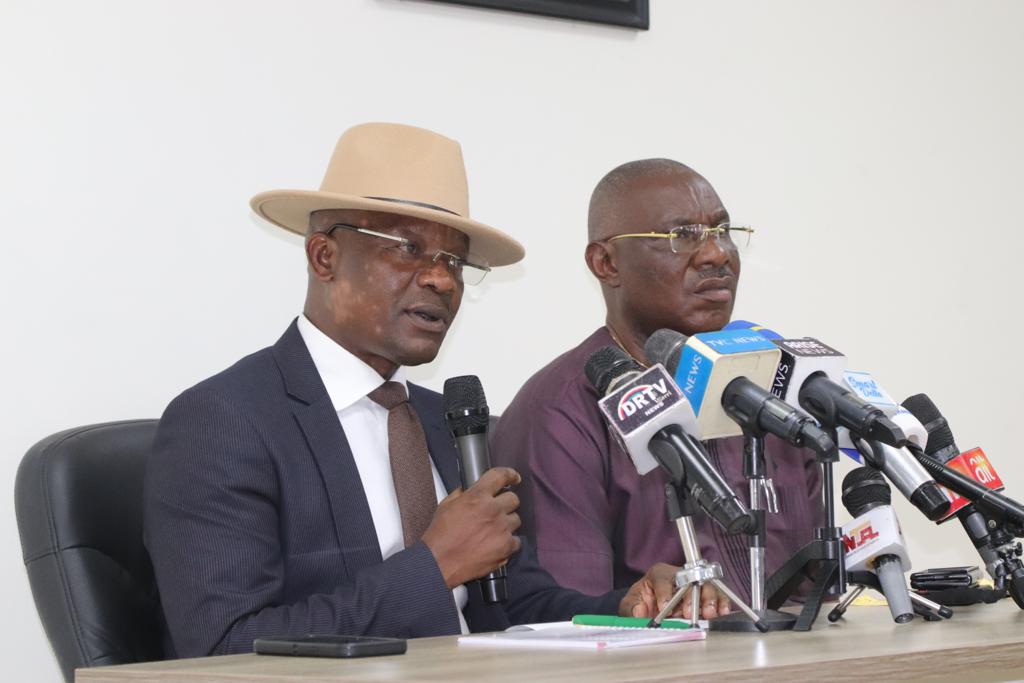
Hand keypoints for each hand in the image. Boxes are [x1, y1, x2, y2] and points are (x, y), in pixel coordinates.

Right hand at [421, 467, 521, 588]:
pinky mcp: (506, 547)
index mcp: (478, 496)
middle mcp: (493, 510)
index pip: (501, 476)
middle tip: (496, 512)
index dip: (510, 475)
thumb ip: (462, 494)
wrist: (439, 562)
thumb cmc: (440, 536)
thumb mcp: (446, 505)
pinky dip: (508, 542)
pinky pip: (516, 540)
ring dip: (507, 524)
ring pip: (516, 520)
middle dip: (505, 504)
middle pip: (513, 499)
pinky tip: (495, 544)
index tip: (514, 478)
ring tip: (492, 531)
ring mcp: (501, 528)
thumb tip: (470, 489)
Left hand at [619, 563, 731, 619]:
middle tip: (688, 612)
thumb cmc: (644, 600)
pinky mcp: (706, 595)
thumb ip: (632, 607)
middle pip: (689, 579)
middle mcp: (679, 576)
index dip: (664, 593)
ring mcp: (695, 585)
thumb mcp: (631, 603)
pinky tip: (722, 612)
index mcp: (659, 574)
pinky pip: (719, 595)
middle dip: (689, 596)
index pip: (662, 578)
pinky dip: (722, 603)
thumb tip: (638, 612)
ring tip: (708, 613)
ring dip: (709, 600)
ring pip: (706, 585)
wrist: (654, 607)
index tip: (664, 607)